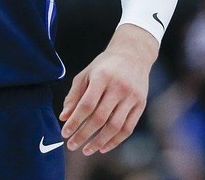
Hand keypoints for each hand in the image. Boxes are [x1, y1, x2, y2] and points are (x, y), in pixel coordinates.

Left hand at [59, 23, 156, 154]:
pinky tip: (103, 147)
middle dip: (84, 135)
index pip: (86, 105)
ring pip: (115, 126)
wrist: (133, 54)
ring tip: (86, 150)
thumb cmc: (104, 65)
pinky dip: (115, 140)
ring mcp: (132, 97)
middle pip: (100, 118)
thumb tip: (64, 117)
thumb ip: (74, 95)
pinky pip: (128, 128)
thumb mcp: (85, 74)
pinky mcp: (141, 105)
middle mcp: (118, 88)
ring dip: (99, 141)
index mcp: (101, 77)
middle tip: (72, 145)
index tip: (65, 133)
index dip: (75, 121)